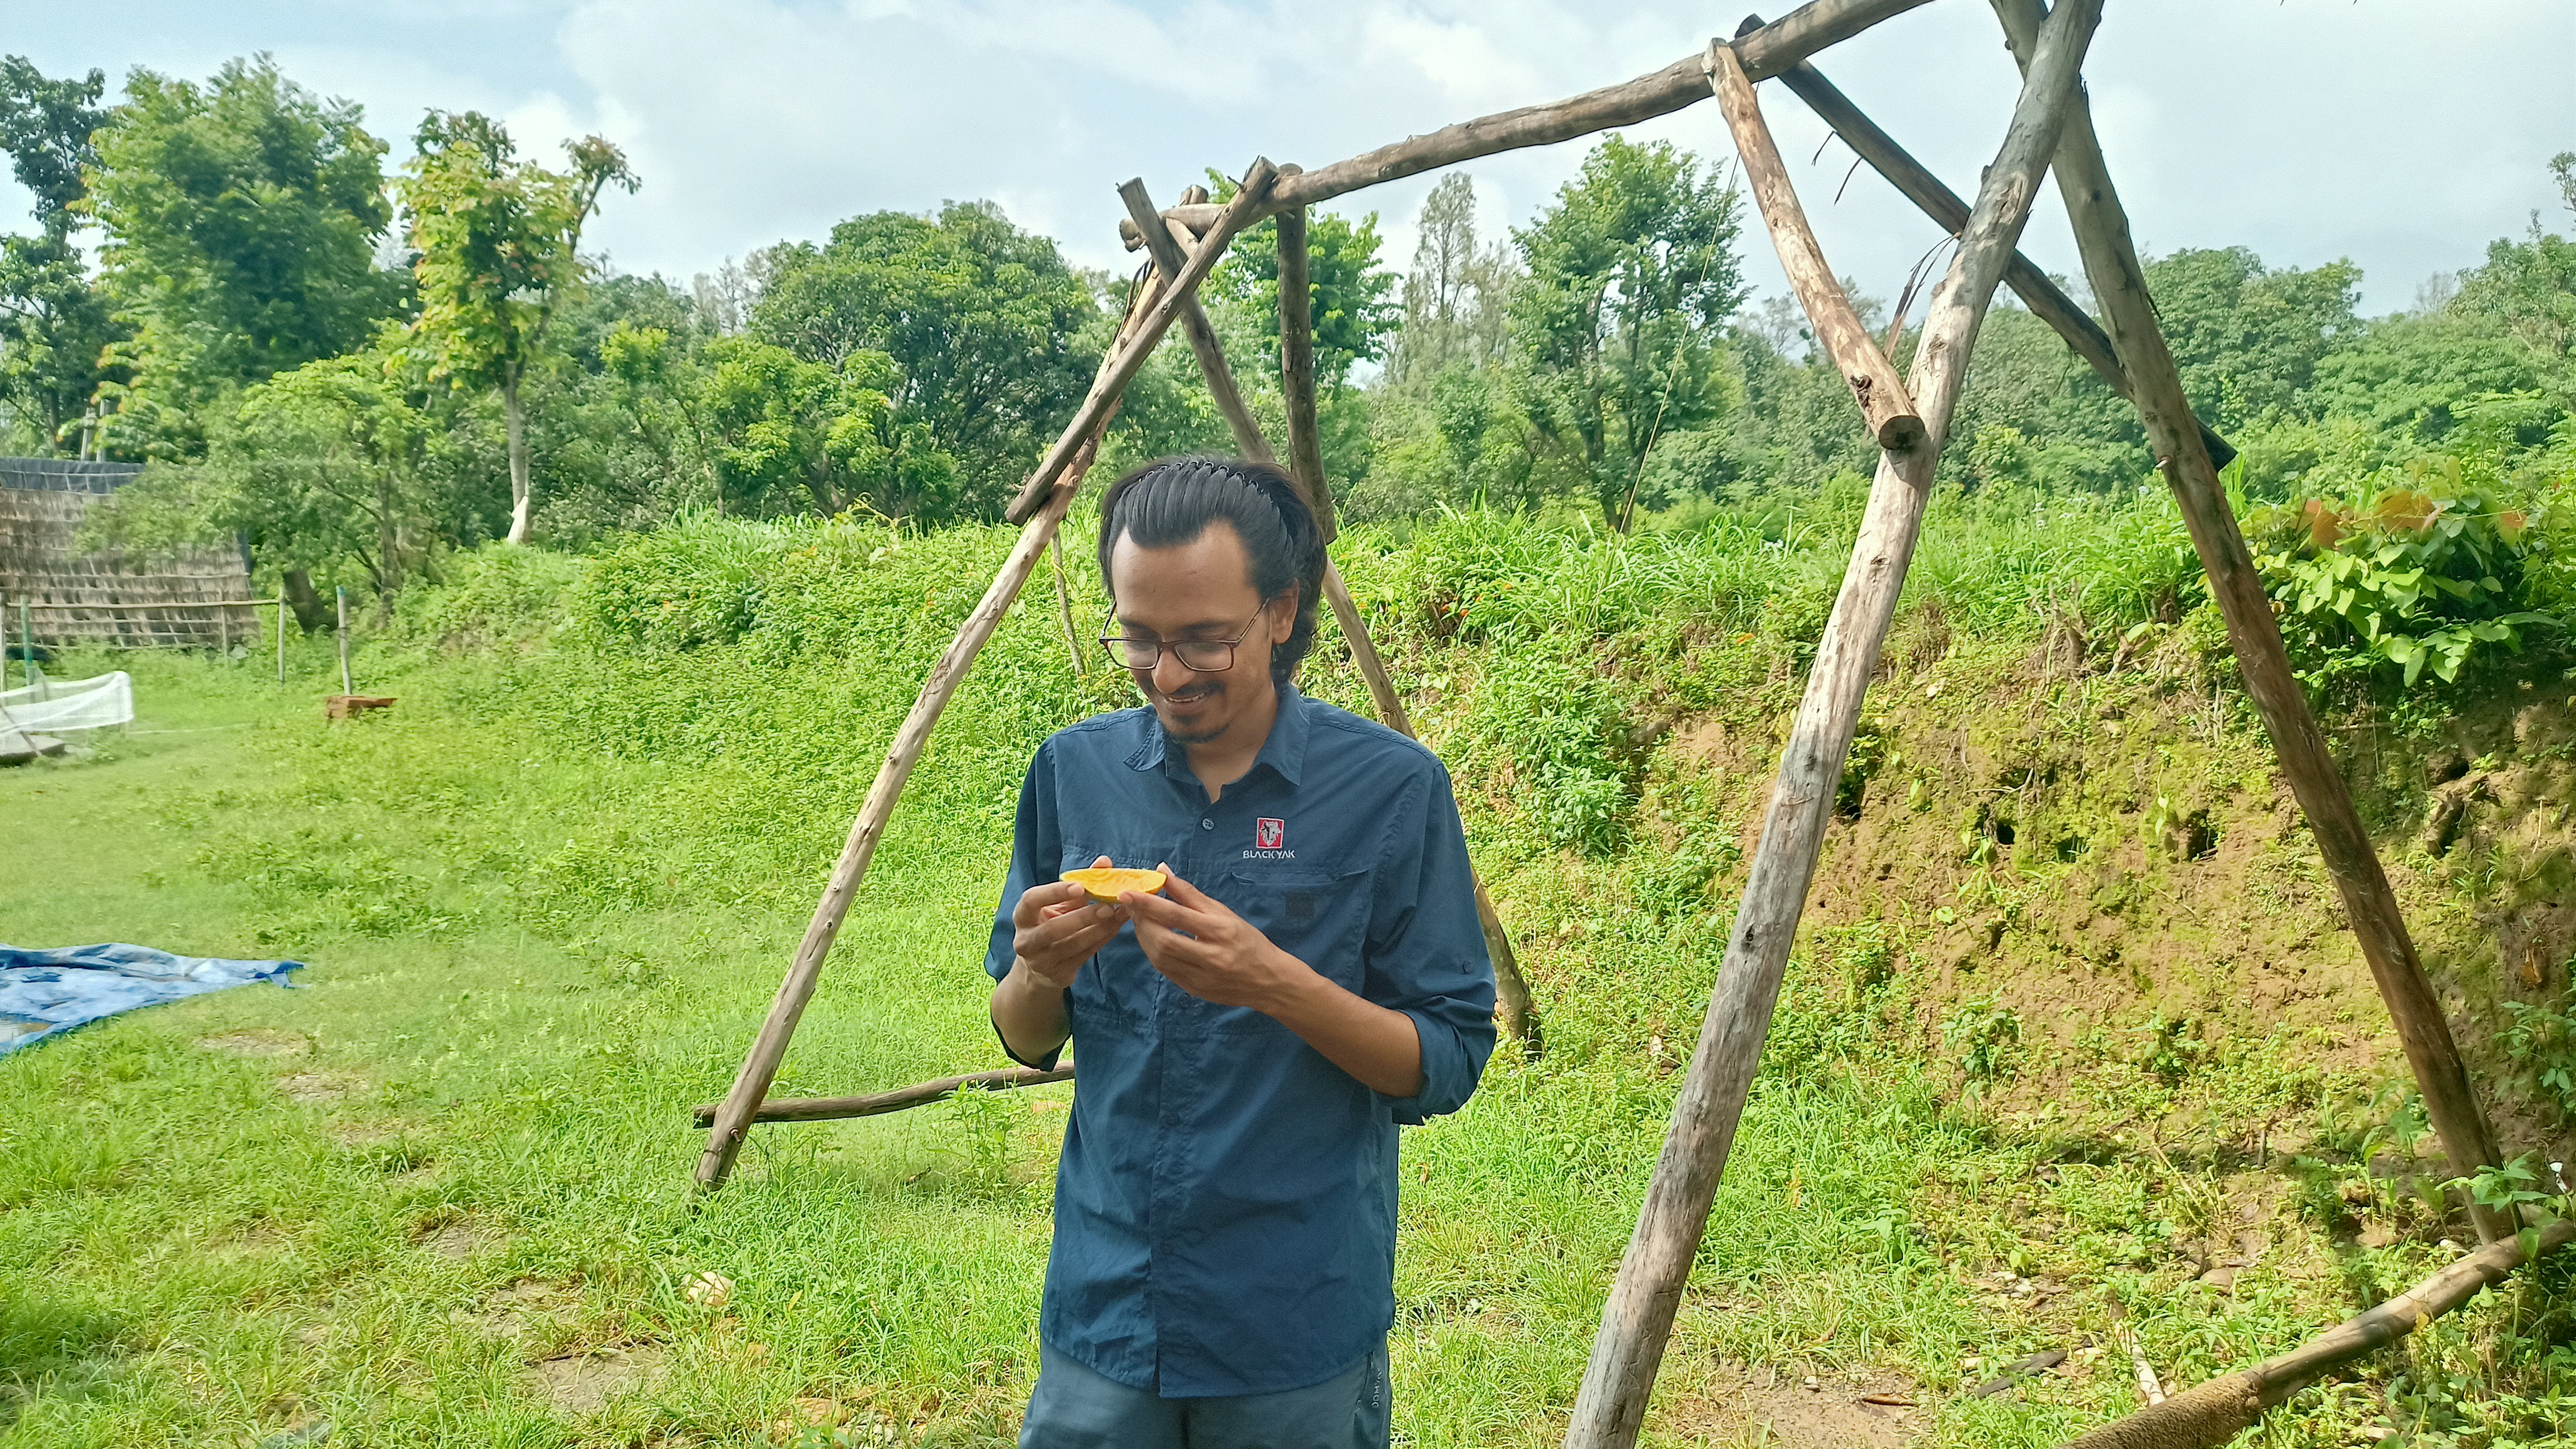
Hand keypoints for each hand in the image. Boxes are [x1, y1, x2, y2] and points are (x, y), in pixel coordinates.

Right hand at [1011, 854, 1128, 988]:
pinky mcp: (1058, 974)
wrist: (1040, 967)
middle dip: (1082, 916)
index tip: (1078, 886)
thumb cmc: (1051, 925)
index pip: (1031, 901)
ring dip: (1098, 929)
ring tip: (1117, 915)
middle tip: (1107, 905)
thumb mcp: (1059, 904)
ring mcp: (1040, 961)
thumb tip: (1104, 862)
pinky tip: (1115, 927)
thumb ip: (1079, 883)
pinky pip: (1084, 955)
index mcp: (1022, 917)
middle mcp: (1026, 941)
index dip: (1053, 892)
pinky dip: (1102, 940)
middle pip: (1053, 929)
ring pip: (1072, 944)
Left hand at [1125, 863, 1314, 1010]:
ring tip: (1141, 922)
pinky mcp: (1194, 989)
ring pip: (1160, 958)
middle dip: (1142, 923)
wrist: (1268, 981)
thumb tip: (1163, 871)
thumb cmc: (1248, 941)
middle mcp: (1210, 955)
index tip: (1127, 893)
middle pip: (1164, 940)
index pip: (1177, 915)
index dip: (1148, 904)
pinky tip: (1153, 940)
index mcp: (1220, 931)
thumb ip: (1190, 894)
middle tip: (1132, 908)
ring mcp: (1201, 976)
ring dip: (1145, 938)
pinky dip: (1153, 953)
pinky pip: (1165, 970)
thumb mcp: (1223, 913)